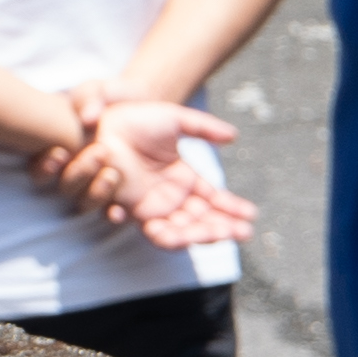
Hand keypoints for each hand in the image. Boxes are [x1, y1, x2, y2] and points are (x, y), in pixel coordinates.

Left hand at [49, 92, 260, 252]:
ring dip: (202, 235)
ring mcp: (153, 205)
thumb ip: (203, 128)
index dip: (233, 209)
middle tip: (244, 233)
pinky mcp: (133, 210)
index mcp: (185, 179)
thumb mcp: (176, 120)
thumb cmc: (139, 119)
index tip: (252, 216)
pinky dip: (170, 236)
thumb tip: (234, 135)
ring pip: (182, 230)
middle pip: (203, 220)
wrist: (105, 121)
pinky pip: (154, 230)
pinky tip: (184, 237)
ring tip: (220, 235)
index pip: (214, 200)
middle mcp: (171, 197)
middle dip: (223, 228)